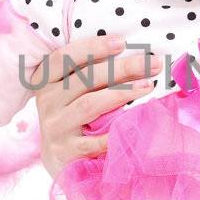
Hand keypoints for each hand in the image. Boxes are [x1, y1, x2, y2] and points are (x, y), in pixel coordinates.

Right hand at [32, 32, 160, 178]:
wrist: (58, 157)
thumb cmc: (74, 114)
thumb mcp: (73, 91)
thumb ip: (90, 73)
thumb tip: (133, 55)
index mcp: (46, 80)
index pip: (65, 57)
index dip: (92, 47)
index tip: (121, 42)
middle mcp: (47, 101)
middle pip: (85, 79)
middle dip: (122, 68)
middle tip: (153, 63)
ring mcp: (55, 126)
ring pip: (89, 104)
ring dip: (122, 93)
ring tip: (148, 86)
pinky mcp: (65, 151)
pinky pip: (93, 140)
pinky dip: (113, 132)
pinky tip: (133, 125)